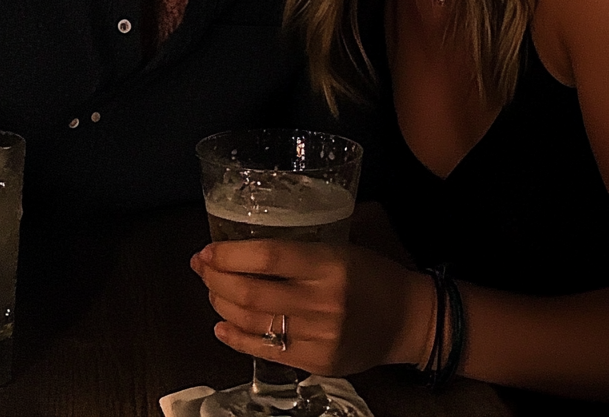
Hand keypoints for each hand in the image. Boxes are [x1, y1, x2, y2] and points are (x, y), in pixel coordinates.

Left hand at [190, 240, 432, 376]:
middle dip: (216, 279)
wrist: (407, 320)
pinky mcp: (316, 362)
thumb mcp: (340, 248)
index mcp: (328, 264)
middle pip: (252, 292)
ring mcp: (318, 335)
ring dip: (222, 304)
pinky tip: (221, 325)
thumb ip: (298, 250)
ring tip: (212, 291)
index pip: (268, 256)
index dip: (230, 254)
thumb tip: (243, 247)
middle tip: (201, 267)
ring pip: (254, 321)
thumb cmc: (370, 274)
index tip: (208, 249)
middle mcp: (321, 300)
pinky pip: (265, 351)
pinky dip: (237, 337)